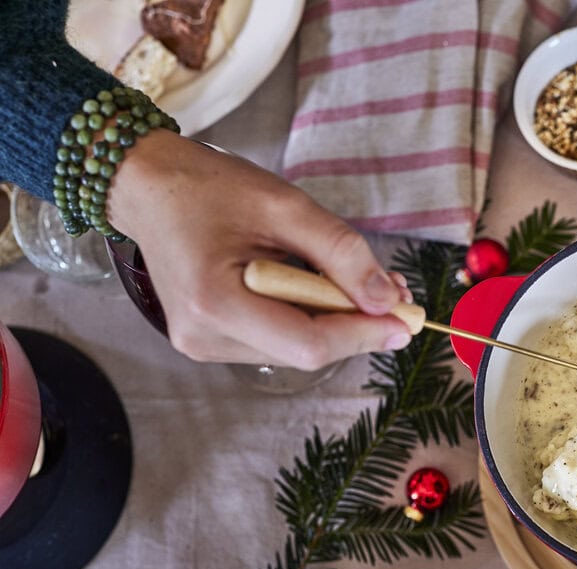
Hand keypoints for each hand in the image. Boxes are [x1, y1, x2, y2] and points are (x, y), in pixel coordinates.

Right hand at [106, 130, 413, 367]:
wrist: (147, 186)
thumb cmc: (210, 187)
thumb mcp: (285, 205)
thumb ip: (341, 252)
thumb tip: (388, 301)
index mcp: (213, 302)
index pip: (307, 343)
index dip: (363, 334)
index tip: (407, 320)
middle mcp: (203, 336)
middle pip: (305, 351)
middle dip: (355, 324)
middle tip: (393, 290)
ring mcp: (202, 344)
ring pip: (295, 349)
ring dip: (335, 321)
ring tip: (355, 281)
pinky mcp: (209, 341)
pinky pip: (276, 340)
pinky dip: (308, 317)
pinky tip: (318, 287)